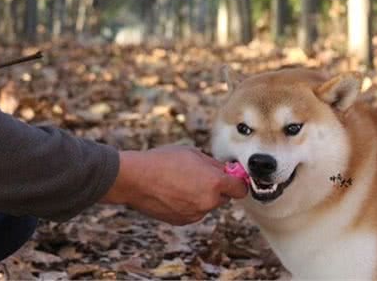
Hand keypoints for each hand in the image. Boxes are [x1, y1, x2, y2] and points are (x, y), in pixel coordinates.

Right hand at [101, 145, 247, 224]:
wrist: (135, 179)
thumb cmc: (162, 161)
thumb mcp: (193, 154)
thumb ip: (213, 165)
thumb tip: (226, 170)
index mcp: (214, 183)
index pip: (240, 189)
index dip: (238, 182)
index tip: (233, 178)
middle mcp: (208, 202)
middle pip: (223, 197)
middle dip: (217, 188)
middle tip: (200, 175)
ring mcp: (195, 214)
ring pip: (207, 204)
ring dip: (201, 196)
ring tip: (180, 182)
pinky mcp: (182, 221)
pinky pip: (193, 211)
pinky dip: (188, 204)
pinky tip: (173, 192)